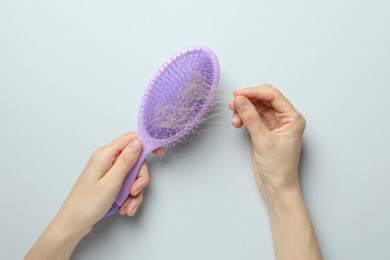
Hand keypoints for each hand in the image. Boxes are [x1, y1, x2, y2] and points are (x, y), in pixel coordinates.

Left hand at [25, 132, 163, 258]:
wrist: (73, 224)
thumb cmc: (87, 204)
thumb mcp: (111, 183)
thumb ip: (126, 161)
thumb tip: (138, 143)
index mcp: (105, 155)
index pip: (131, 139)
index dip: (147, 143)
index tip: (159, 153)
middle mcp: (107, 159)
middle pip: (135, 160)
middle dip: (139, 178)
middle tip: (134, 192)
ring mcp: (108, 171)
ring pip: (132, 174)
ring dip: (135, 192)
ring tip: (127, 206)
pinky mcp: (109, 181)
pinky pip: (126, 184)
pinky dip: (129, 197)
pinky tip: (125, 208)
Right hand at [229, 84, 305, 202]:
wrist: (277, 187)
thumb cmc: (278, 168)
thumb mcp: (263, 141)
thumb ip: (251, 118)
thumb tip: (240, 100)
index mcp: (292, 118)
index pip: (273, 96)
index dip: (254, 92)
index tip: (238, 94)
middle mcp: (285, 119)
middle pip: (264, 99)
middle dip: (248, 99)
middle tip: (233, 103)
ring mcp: (274, 124)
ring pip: (257, 107)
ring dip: (244, 109)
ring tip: (234, 118)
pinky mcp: (264, 131)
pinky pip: (253, 117)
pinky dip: (244, 117)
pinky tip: (237, 122)